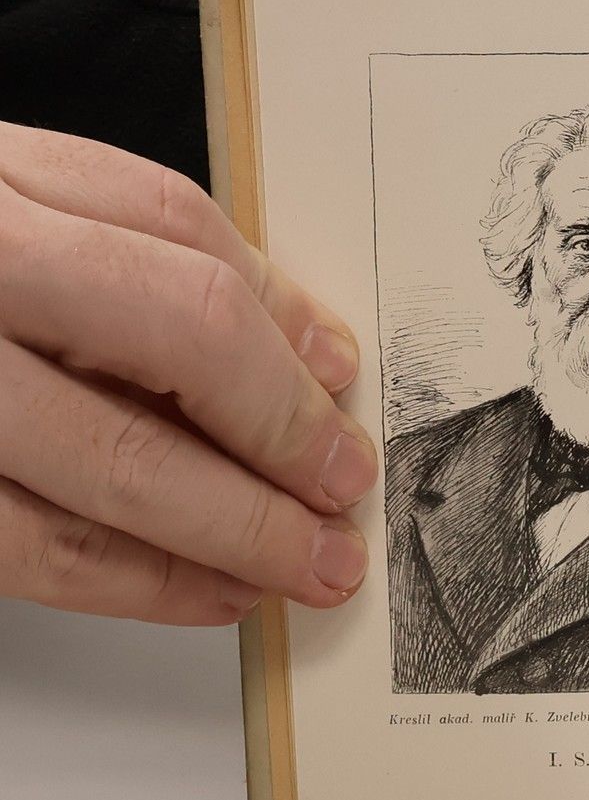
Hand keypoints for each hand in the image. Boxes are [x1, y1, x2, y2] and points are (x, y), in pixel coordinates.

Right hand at [0, 123, 375, 622]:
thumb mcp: (20, 208)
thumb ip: (156, 256)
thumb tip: (314, 349)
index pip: (178, 249)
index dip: (283, 336)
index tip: (345, 402)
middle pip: (168, 340)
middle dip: (278, 442)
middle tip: (341, 508)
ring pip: (97, 471)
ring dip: (224, 537)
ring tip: (297, 574)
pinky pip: (27, 546)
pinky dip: (133, 582)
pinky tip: (203, 592)